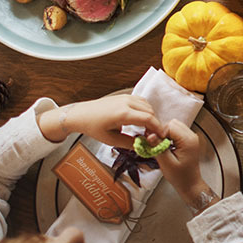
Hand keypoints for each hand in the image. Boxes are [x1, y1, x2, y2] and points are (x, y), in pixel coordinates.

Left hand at [38, 94, 160, 149]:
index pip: (148, 118)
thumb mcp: (111, 140)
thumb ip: (129, 143)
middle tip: (152, 136)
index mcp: (123, 114)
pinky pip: (141, 101)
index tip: (161, 137)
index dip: (158, 128)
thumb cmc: (93, 127)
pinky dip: (145, 110)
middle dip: (155, 124)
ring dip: (151, 116)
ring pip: (147, 105)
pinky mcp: (124, 96)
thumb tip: (144, 146)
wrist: (81, 114)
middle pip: (150, 111)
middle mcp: (126, 102)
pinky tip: (141, 119)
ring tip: (147, 129)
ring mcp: (126, 97)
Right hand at [154, 119, 210, 205]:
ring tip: (159, 145)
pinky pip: (176, 132)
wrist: (190, 184)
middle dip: (161, 132)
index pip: (169, 126)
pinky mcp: (188, 140)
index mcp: (188, 140)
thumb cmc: (180, 177)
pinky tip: (165, 146)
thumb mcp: (167, 163)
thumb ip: (158, 148)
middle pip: (172, 124)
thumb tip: (149, 135)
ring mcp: (191, 137)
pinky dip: (168, 136)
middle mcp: (191, 136)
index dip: (158, 132)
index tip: (150, 141)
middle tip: (154, 143)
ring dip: (164, 134)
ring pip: (173, 126)